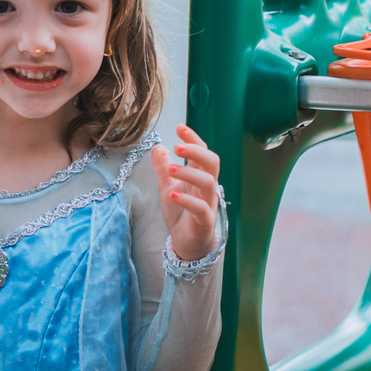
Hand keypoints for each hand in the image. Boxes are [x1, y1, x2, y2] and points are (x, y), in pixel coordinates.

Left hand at [152, 124, 220, 260]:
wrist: (186, 243)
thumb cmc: (181, 213)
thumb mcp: (167, 187)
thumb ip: (163, 169)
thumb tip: (158, 147)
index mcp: (199, 176)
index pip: (202, 151)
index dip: (193, 138)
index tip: (179, 127)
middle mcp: (207, 187)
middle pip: (212, 162)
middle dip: (197, 151)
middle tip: (178, 145)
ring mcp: (208, 204)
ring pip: (209, 183)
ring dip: (190, 173)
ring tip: (172, 169)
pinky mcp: (205, 221)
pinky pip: (201, 208)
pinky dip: (188, 200)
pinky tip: (173, 195)